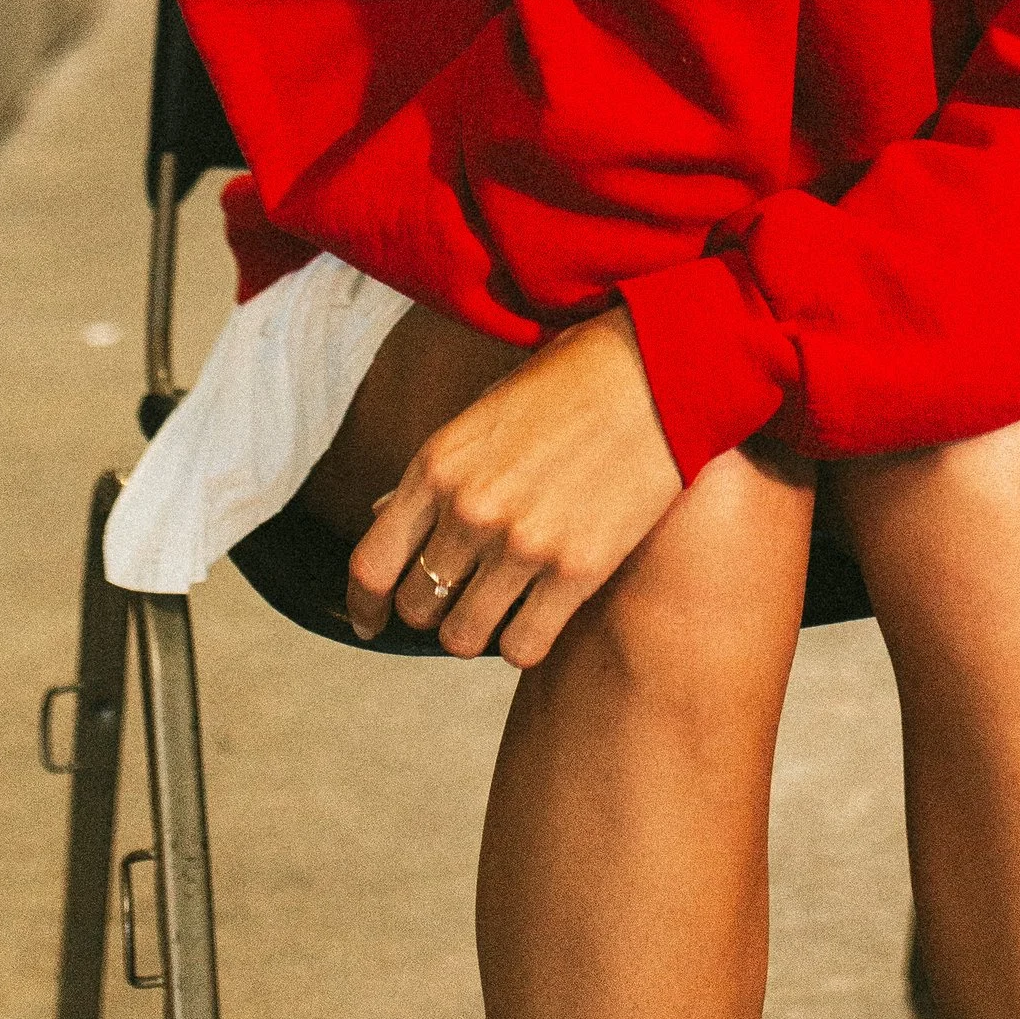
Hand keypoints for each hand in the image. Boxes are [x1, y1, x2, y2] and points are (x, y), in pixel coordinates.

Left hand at [347, 310, 681, 665]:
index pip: (371, 565)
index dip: (364, 606)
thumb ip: (436, 475)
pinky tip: (537, 615)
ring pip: (463, 638)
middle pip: (417, 606)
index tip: (370, 623)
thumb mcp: (483, 416)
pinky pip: (522, 648)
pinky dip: (522, 643)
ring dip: (474, 632)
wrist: (655, 370)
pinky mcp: (577, 570)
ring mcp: (523, 544)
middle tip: (457, 599)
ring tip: (497, 610)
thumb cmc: (568, 385)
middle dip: (430, 610)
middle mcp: (470, 510)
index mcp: (437, 464)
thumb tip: (382, 520)